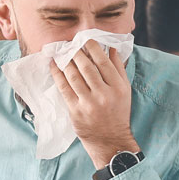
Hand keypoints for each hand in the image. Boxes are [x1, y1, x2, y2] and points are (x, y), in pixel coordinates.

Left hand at [50, 42, 136, 169]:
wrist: (110, 140)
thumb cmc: (118, 112)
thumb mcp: (125, 90)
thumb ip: (118, 69)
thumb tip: (111, 48)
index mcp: (118, 88)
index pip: (103, 62)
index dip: (93, 48)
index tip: (86, 39)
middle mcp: (104, 94)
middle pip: (87, 67)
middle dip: (77, 52)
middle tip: (71, 44)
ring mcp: (89, 103)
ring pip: (74, 76)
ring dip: (66, 61)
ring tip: (62, 52)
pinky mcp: (76, 111)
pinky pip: (64, 88)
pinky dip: (58, 74)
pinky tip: (54, 65)